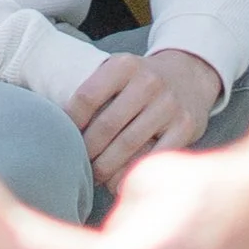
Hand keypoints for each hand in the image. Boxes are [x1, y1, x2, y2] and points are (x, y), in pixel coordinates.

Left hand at [64, 46, 220, 191]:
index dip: (70, 123)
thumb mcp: (119, 73)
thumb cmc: (141, 82)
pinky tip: (119, 183)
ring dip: (106, 167)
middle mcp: (148, 82)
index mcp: (124, 65)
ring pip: (128, 145)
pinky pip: (153, 156)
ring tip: (94, 177)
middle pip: (106, 125)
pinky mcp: (186, 126)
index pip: (86, 97)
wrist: (190, 75)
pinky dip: (133, 173)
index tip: (60, 139)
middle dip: (87, 151)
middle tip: (77, 166)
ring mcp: (169, 105)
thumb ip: (96, 93)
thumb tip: (58, 130)